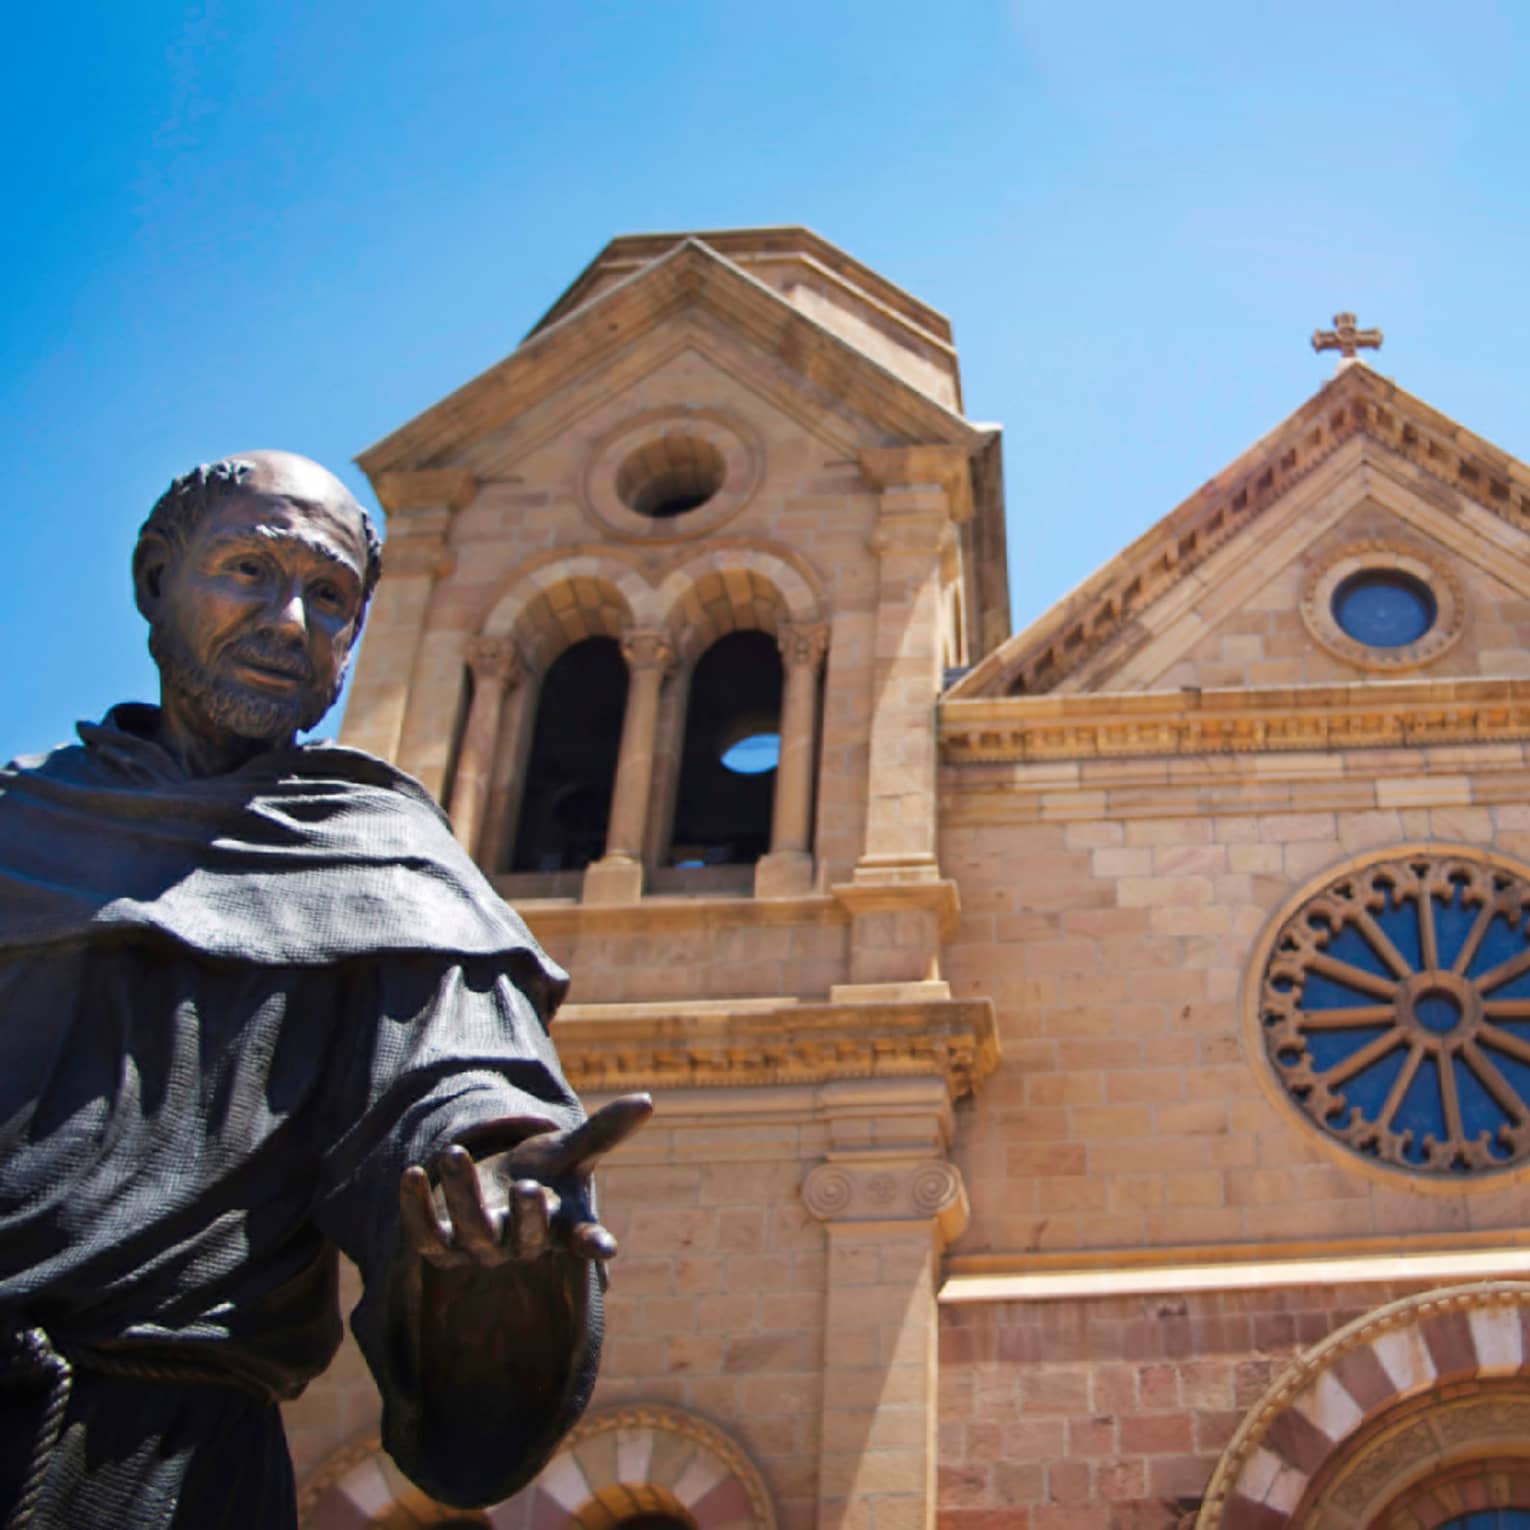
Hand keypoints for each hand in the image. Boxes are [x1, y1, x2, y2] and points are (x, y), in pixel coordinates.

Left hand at [398, 1093, 651, 1268]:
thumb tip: (648, 1100)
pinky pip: (425, 1235)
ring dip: (461, 1194)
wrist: (495, 1193)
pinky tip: (410, 1172)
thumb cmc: (543, 1173)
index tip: (606, 1248)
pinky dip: (415, 1207)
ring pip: (471, 1231)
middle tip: (528, 1187)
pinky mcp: (440, 1246)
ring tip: (453, 1152)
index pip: (582, 1240)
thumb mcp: (571, 1152)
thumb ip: (604, 1131)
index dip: (592, 1244)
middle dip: (526, 1216)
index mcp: (560, 1226)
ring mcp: (479, 1249)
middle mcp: (521, 1245)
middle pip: (524, 1239)